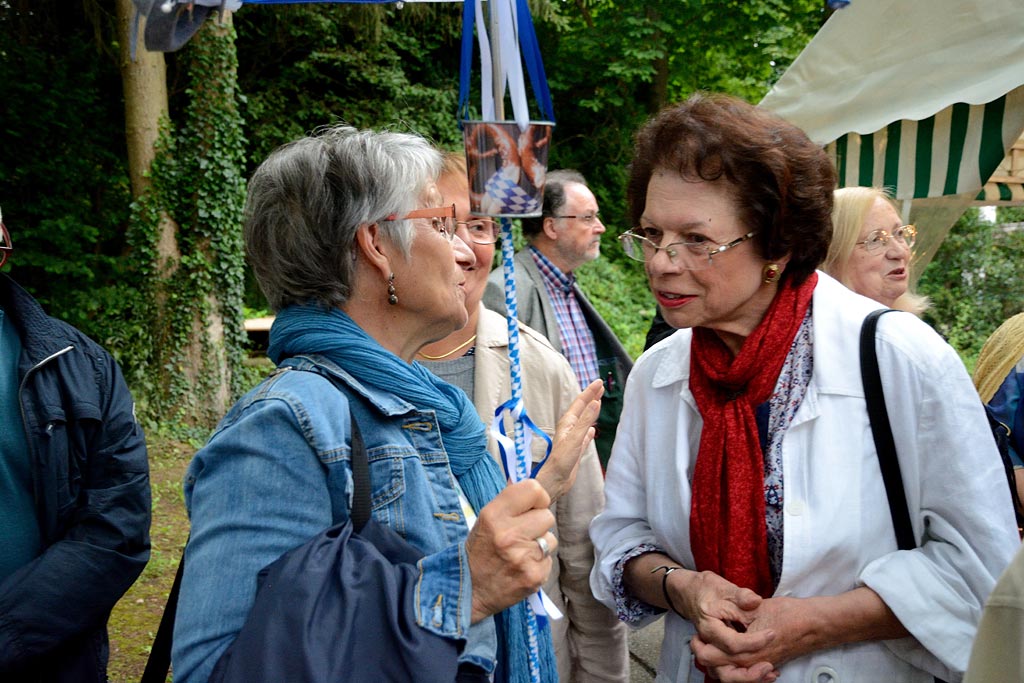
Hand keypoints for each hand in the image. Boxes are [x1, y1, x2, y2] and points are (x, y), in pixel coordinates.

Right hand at [467, 479, 556, 622]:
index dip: (537, 498)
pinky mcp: (534, 576)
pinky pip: (549, 560)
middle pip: (547, 516)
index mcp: (494, 515)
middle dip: (538, 524)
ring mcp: (523, 557)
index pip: (533, 489)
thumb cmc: (479, 551)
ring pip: (551, 539)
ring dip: (540, 544)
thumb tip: (535, 489)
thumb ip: (510, 503)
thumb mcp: (486, 520)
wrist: (469, 591)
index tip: (531, 507)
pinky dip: (539, 563)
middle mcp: (508, 534)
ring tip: (521, 552)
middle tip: (523, 534)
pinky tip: (523, 567)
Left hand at [534, 379, 601, 499]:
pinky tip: (593, 430)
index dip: (590, 392)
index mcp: (567, 423)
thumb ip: (586, 420)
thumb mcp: (575, 438)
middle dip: (591, 397)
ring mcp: (573, 438)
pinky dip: (590, 429)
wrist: (555, 480)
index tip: (599, 382)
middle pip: (582, 409)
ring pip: (584, 421)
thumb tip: (595, 402)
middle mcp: (569, 428)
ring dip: (591, 411)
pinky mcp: (576, 449)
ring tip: (598, 403)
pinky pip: (585, 435)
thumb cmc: (561, 460)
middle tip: (601, 387)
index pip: (580, 402)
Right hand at [669, 571, 775, 680]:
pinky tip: (765, 671)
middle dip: (748, 673)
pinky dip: (746, 675)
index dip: (754, 642)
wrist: (692, 592)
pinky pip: (729, 671)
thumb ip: (742, 596)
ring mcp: (712, 650)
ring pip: (725, 675)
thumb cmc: (708, 589)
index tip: (771, 634)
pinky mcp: (718, 654)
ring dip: (747, 678)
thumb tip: (755, 601)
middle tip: (769, 664)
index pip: (732, 643)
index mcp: (709, 627)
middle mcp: (708, 644)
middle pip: (723, 669)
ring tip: (769, 672)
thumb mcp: (725, 587)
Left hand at [700, 588, 907, 673]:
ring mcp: (761, 665)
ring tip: (713, 647)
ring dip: (720, 664)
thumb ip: (739, 612)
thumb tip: (720, 611)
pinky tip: (734, 654)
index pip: (713, 658)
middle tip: (699, 642)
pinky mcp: (768, 663)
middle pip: (719, 672)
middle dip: (706, 659)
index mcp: (747, 651)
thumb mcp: (758, 608)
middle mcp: (753, 663)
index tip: (697, 634)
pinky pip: (746, 672)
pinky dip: (736, 667)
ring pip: (733, 675)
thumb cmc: (790, 615)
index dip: (701, 647)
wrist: (815, 624)